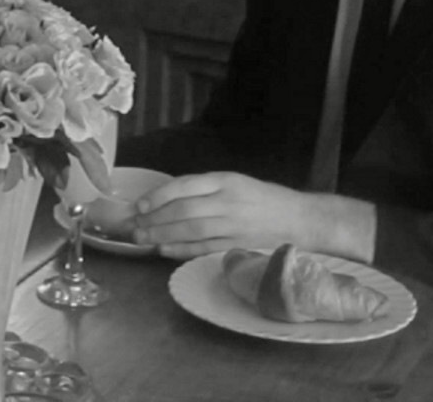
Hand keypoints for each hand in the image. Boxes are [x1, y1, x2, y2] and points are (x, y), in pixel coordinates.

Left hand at [129, 171, 376, 262]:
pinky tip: (164, 250)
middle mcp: (228, 202)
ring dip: (163, 235)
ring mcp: (233, 226)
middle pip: (184, 211)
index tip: (139, 205)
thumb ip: (203, 189)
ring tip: (142, 239)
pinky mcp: (237, 245)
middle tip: (133, 227)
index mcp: (226, 180)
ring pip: (191, 230)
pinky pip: (204, 248)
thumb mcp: (234, 182)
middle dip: (155, 219)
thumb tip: (163, 198)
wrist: (299, 219)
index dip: (159, 196)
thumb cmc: (261, 197)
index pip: (186, 186)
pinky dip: (181, 250)